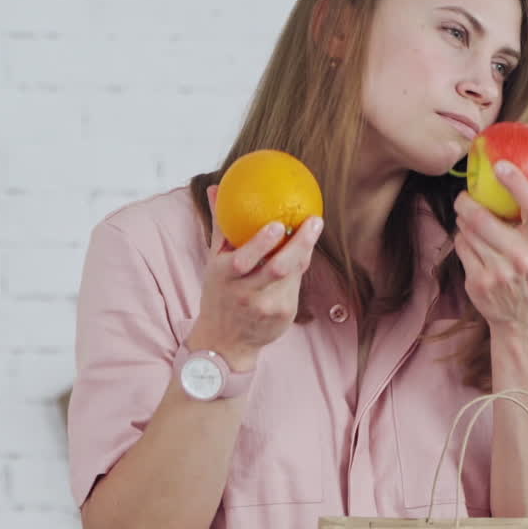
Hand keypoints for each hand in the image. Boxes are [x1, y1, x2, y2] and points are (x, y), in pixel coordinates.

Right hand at [191, 192, 322, 366]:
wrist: (225, 341)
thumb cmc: (219, 292)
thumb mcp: (214, 262)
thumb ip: (221, 226)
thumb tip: (218, 187)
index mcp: (225, 277)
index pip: (244, 259)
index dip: (262, 243)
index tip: (278, 224)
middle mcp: (246, 294)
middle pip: (278, 268)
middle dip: (299, 244)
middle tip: (314, 221)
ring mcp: (267, 307)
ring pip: (292, 275)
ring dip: (304, 251)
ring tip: (313, 227)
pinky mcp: (284, 316)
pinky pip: (296, 285)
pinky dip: (300, 266)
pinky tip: (306, 248)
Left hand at [453, 161, 527, 339]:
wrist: (525, 319)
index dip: (516, 182)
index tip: (501, 166)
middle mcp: (522, 257)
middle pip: (484, 218)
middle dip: (467, 202)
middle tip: (465, 196)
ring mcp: (498, 272)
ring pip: (468, 231)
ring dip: (464, 221)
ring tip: (469, 220)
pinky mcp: (479, 283)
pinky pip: (461, 248)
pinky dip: (462, 240)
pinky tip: (470, 243)